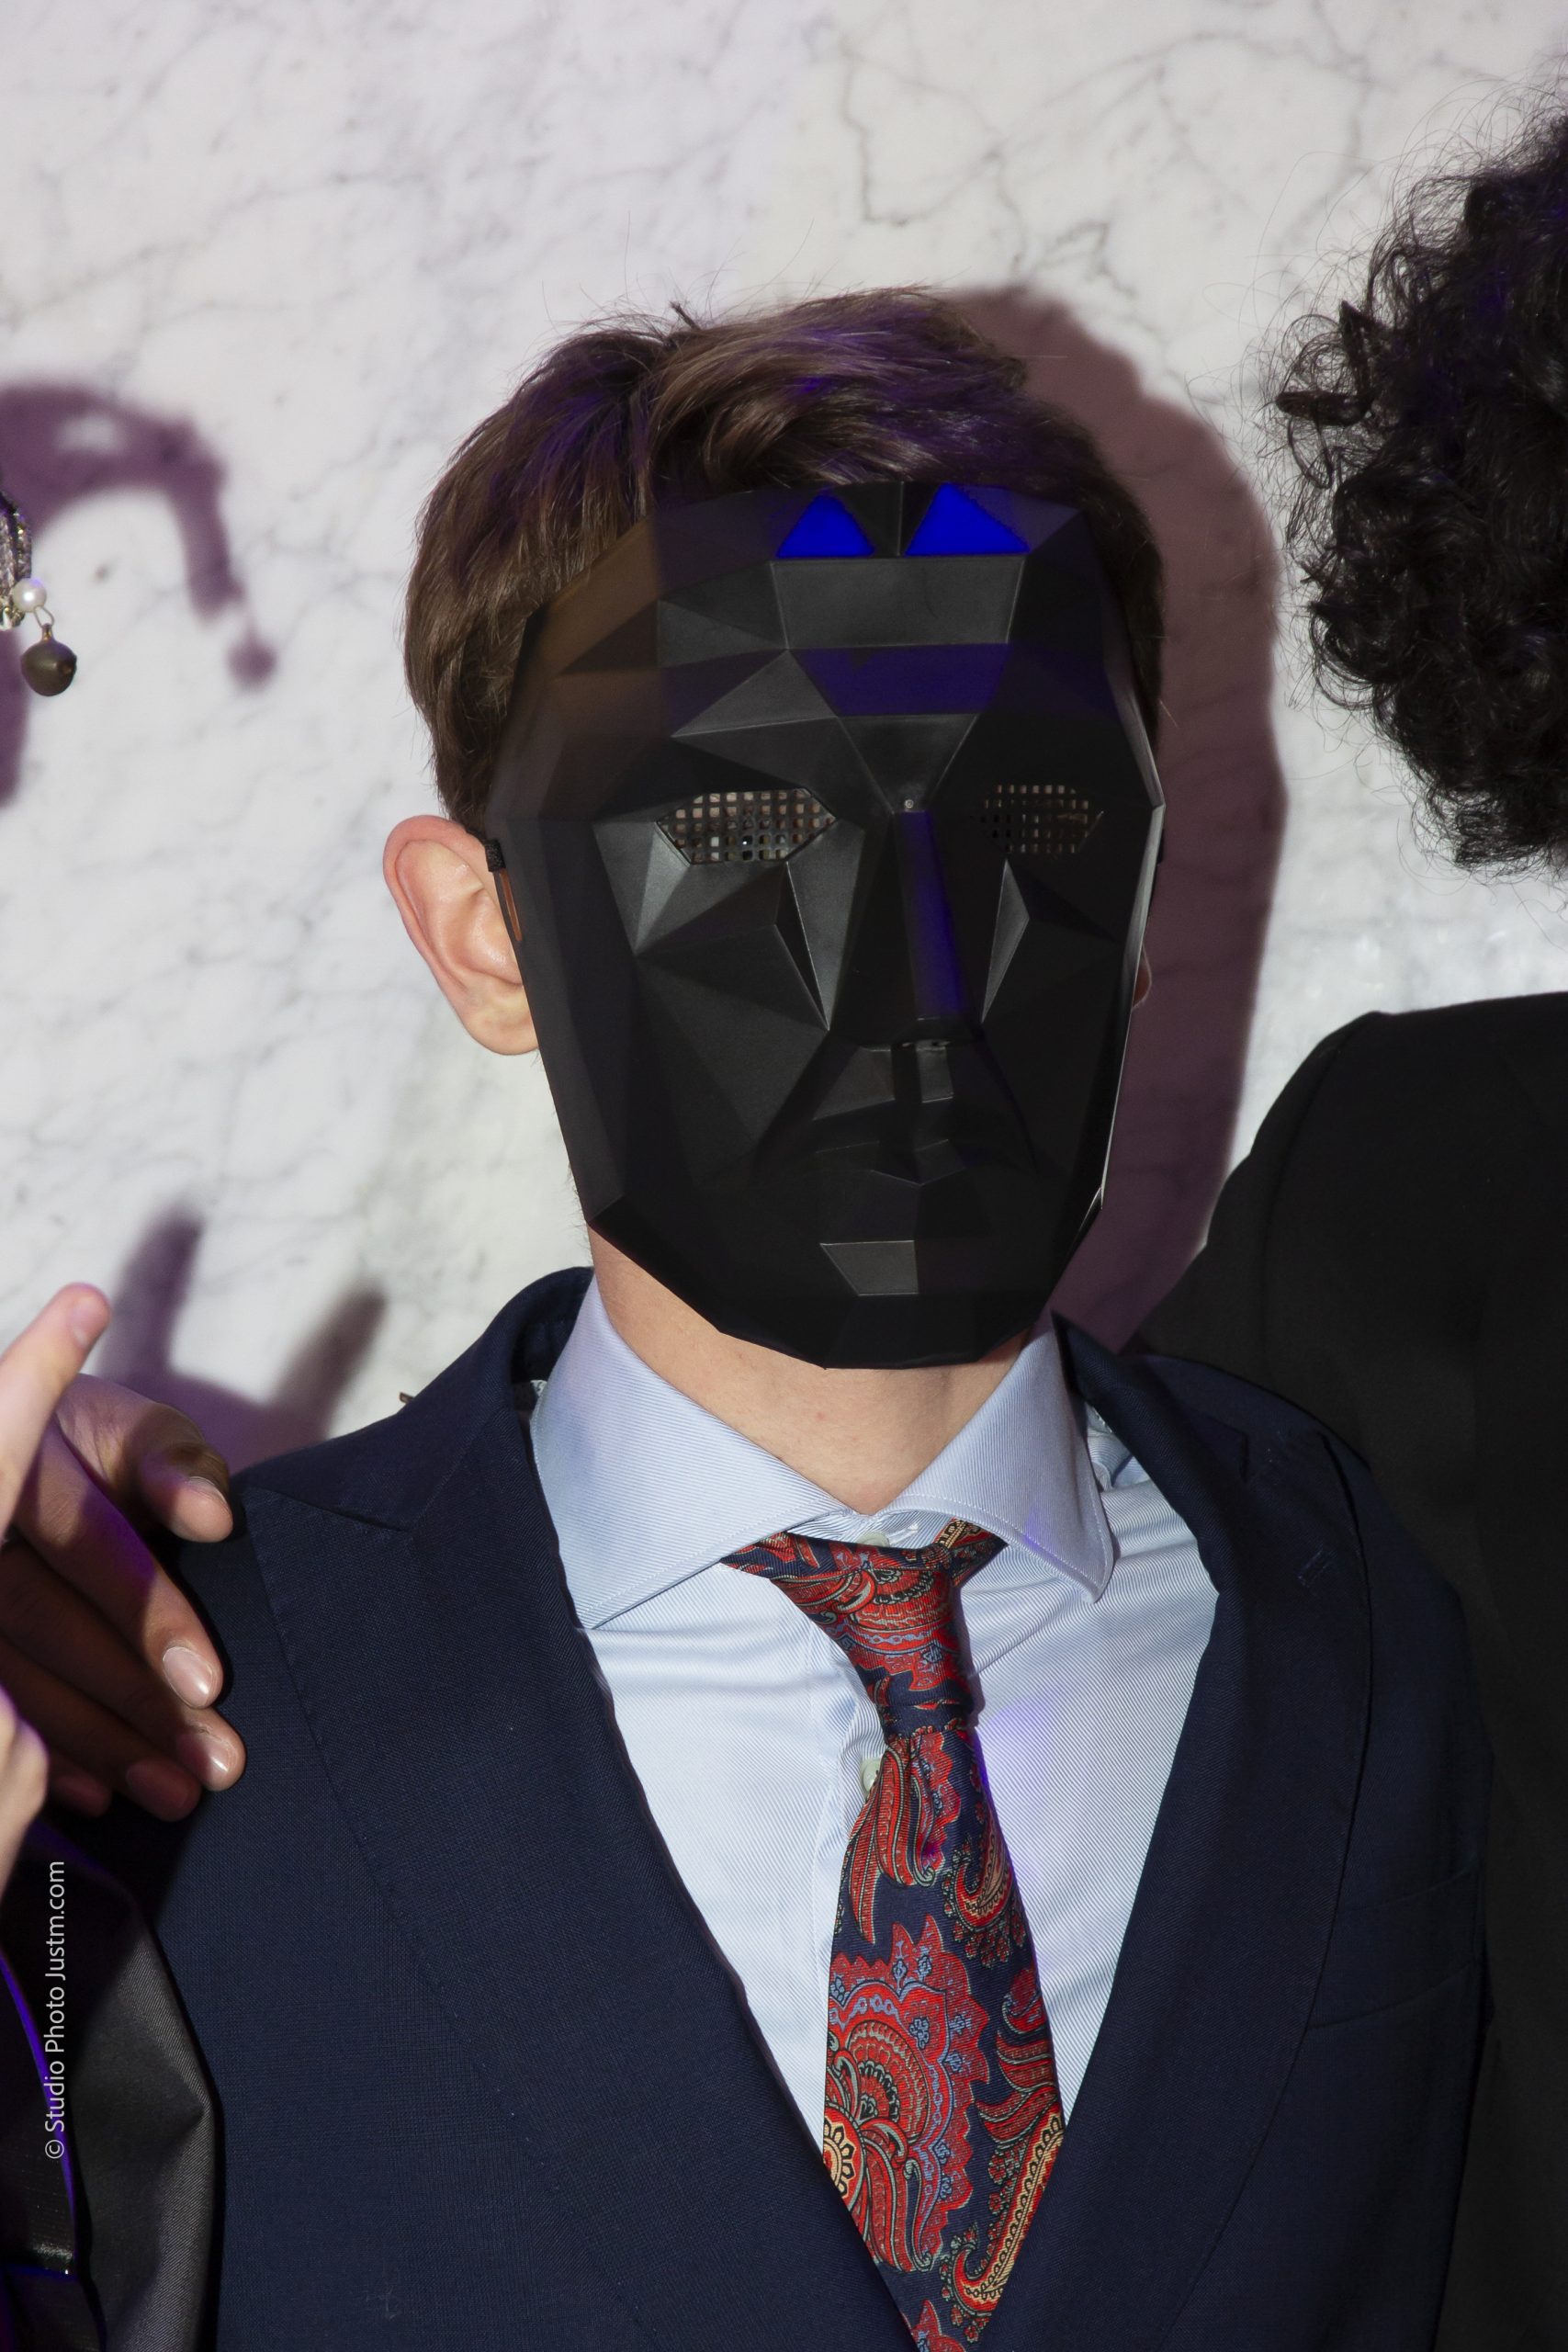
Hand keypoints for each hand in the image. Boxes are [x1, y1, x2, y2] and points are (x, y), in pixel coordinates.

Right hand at [1, 1339, 245, 1823]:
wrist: (36, 1464)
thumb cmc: (106, 1457)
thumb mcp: (143, 1439)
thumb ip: (177, 1467)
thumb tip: (210, 1515)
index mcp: (27, 1461)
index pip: (86, 1543)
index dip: (147, 1612)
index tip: (209, 1681)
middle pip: (47, 1623)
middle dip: (134, 1696)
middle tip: (213, 1759)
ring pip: (18, 1679)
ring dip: (100, 1744)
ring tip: (177, 1793)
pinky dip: (49, 1759)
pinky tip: (99, 1797)